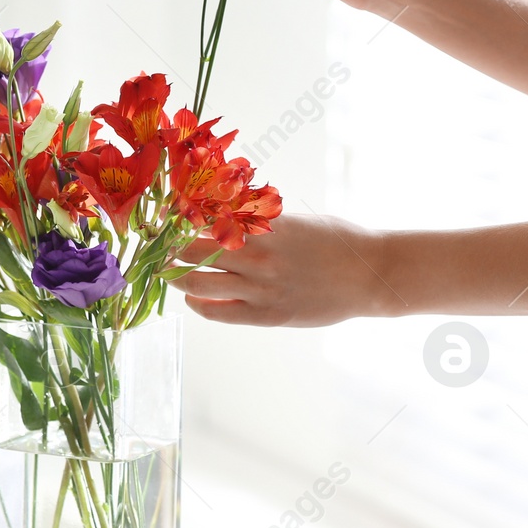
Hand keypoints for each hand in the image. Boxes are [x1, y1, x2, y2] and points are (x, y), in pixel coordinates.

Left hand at [170, 214, 394, 326]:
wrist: (370, 275)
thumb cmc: (334, 240)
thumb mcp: (293, 220)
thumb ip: (257, 220)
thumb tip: (219, 211)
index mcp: (263, 226)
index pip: (205, 218)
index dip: (177, 218)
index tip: (163, 216)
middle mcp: (257, 256)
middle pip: (191, 250)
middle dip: (168, 247)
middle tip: (157, 245)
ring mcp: (261, 288)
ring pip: (198, 283)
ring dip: (175, 277)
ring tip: (166, 272)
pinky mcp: (269, 316)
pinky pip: (219, 314)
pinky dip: (198, 306)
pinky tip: (192, 299)